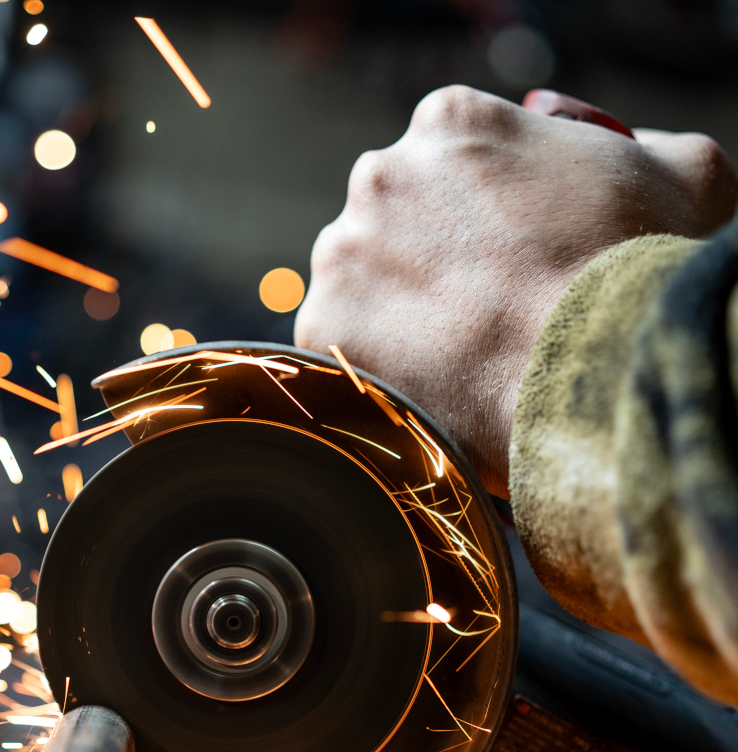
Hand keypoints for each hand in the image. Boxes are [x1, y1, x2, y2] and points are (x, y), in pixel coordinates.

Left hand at [294, 85, 736, 496]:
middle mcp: (380, 175)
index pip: (448, 163)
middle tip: (477, 308)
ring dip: (395, 309)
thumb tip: (608, 145)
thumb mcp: (680, 174)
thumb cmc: (635, 272)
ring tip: (454, 350)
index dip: (479, 216)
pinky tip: (421, 378)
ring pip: (360, 281)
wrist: (587, 369)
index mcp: (450, 123)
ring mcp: (343, 252)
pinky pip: (340, 345)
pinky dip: (373, 362)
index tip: (500, 255)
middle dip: (429, 258)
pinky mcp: (321, 325)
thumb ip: (635, 143)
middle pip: (395, 221)